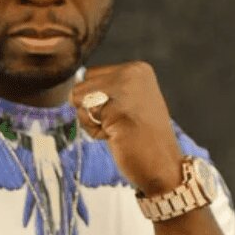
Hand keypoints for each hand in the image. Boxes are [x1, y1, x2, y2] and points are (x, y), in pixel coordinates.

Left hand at [71, 62, 183, 195]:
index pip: (90, 74)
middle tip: (120, 124)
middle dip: (91, 108)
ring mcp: (126, 90)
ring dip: (92, 121)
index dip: (97, 99)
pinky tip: (117, 137)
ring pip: (78, 98)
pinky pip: (84, 115)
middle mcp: (133, 72)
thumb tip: (71, 92)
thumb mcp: (127, 102)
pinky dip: (94, 131)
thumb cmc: (142, 138)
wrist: (163, 166)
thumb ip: (104, 90)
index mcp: (138, 68)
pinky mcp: (117, 109)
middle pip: (80, 85)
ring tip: (119, 130)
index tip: (122, 114)